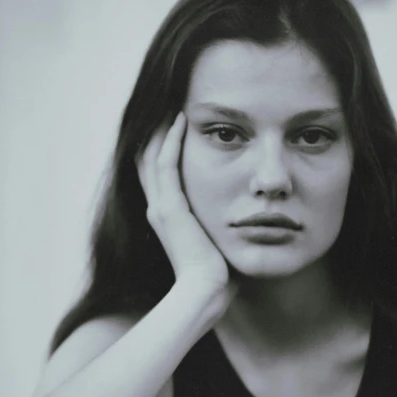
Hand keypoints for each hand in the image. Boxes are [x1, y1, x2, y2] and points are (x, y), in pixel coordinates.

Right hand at [137, 113, 232, 307]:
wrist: (206, 292)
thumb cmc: (219, 275)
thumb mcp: (219, 241)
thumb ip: (222, 224)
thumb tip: (247, 217)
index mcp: (167, 216)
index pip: (159, 172)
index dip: (163, 146)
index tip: (178, 122)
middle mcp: (157, 208)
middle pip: (149, 159)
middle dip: (157, 132)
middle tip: (170, 104)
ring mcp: (161, 207)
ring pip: (152, 156)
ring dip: (162, 129)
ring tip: (174, 104)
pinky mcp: (170, 208)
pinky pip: (166, 164)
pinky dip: (170, 141)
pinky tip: (180, 121)